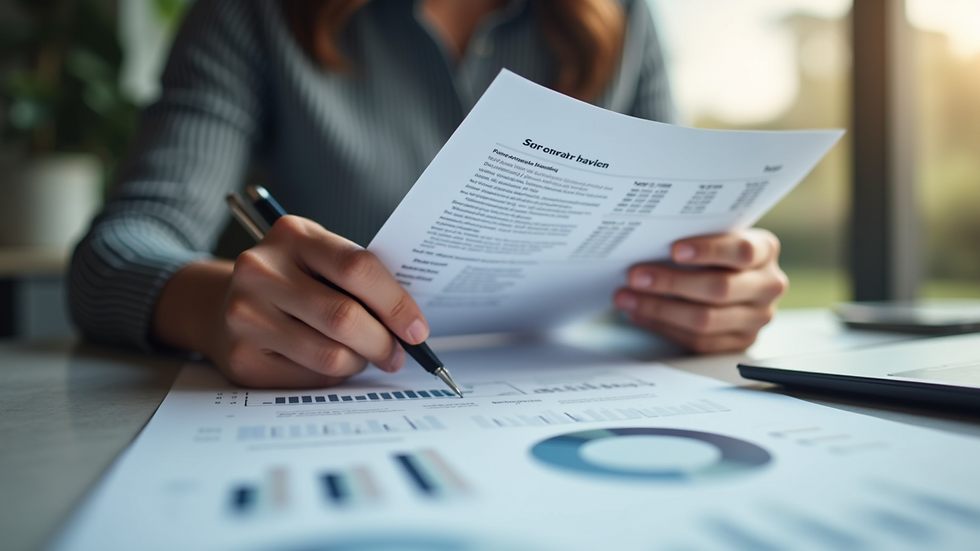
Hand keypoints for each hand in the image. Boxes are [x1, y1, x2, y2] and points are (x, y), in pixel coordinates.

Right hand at [153, 216, 428, 387]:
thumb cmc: (293, 280)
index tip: (417, 329)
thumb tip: (410, 323)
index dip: (396, 303)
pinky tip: (329, 362)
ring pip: (330, 355)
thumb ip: (359, 278)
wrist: (222, 303)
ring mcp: (245, 314)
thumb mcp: (320, 258)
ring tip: (364, 356)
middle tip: (398, 354)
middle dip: (383, 342)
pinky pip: (308, 377)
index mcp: (293, 235)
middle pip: (344, 317)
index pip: (357, 268)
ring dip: (360, 362)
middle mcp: (261, 270)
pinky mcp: (241, 356)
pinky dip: (332, 375)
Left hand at [613, 229, 787, 353]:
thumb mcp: (716, 237)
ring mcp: (758, 317)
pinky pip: (700, 342)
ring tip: (628, 298)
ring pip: (705, 319)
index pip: (742, 251)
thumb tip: (645, 243)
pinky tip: (641, 315)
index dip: (708, 251)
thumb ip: (695, 240)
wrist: (737, 280)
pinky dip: (665, 327)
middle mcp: (768, 284)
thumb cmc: (717, 254)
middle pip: (719, 288)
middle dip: (671, 282)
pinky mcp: (741, 342)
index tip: (675, 250)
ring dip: (659, 309)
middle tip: (635, 276)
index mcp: (765, 250)